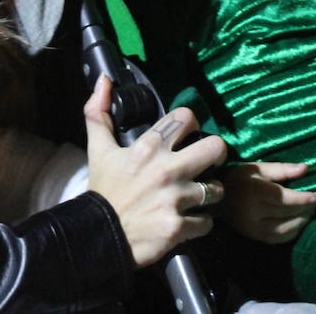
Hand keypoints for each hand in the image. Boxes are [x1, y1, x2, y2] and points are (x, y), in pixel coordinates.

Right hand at [83, 75, 227, 266]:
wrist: (98, 236)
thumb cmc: (103, 191)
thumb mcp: (98, 149)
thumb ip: (98, 112)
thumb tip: (104, 79)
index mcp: (149, 147)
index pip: (186, 117)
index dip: (191, 124)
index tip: (188, 135)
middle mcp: (167, 169)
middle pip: (216, 147)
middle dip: (216, 155)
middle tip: (207, 164)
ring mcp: (176, 199)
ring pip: (217, 189)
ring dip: (210, 194)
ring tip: (198, 197)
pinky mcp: (180, 226)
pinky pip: (207, 221)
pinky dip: (200, 223)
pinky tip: (189, 222)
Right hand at [221, 162, 315, 243]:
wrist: (216, 200)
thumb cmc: (239, 179)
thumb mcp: (257, 168)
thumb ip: (282, 169)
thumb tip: (306, 168)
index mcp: (253, 192)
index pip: (284, 198)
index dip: (304, 198)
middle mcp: (253, 212)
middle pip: (287, 213)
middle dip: (306, 208)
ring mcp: (254, 228)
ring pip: (286, 229)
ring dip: (303, 221)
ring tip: (311, 211)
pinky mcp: (255, 237)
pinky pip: (280, 238)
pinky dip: (294, 232)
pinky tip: (300, 222)